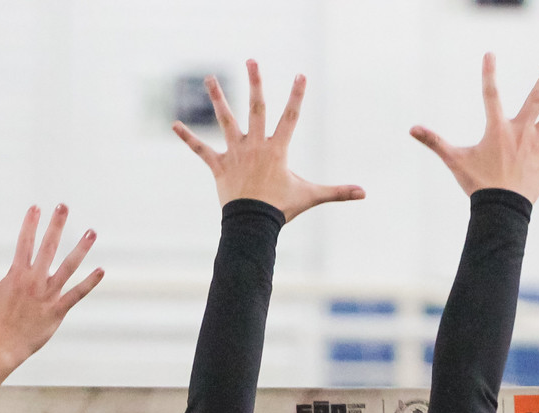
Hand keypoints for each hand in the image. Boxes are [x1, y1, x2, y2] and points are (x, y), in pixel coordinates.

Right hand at [0, 205, 104, 368]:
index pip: (24, 242)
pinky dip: (89, 283)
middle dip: (56, 225)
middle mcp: (34, 280)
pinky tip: (100, 270)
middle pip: (47, 247)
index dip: (30, 224)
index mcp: (16, 274)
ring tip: (92, 231)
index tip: (36, 208)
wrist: (1, 347)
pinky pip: (77, 294)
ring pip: (68, 267)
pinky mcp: (58, 310)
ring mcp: (47, 295)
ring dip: (81, 248)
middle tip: (63, 206)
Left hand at [174, 61, 363, 221]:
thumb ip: (337, 192)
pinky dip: (188, 137)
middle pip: (255, 108)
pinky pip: (201, 149)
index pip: (290, 117)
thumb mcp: (311, 196)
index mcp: (277, 149)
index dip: (297, 95)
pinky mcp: (219, 165)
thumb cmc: (281, 209)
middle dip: (255, 83)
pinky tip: (174, 124)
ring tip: (209, 78)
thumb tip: (364, 193)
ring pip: (225, 120)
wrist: (252, 225)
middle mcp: (255, 145)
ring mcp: (236, 153)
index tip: (300, 75)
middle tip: (251, 61)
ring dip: (217, 98)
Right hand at [412, 54, 538, 202]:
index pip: (490, 94)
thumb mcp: (454, 159)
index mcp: (497, 129)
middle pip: (537, 99)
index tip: (490, 54)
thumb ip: (434, 141)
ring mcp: (537, 146)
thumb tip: (411, 129)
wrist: (499, 210)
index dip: (489, 73)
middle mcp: (521, 132)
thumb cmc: (477, 184)